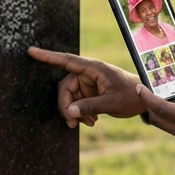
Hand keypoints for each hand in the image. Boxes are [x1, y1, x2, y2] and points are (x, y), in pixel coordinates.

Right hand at [26, 47, 144, 127]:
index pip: (66, 60)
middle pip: (65, 87)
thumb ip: (90, 106)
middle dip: (66, 106)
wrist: (144, 101)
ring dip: (74, 112)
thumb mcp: (112, 103)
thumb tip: (68, 112)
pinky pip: (76, 102)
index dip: (47, 57)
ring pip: (69, 97)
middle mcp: (88, 74)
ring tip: (89, 123)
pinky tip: (92, 122)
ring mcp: (88, 83)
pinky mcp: (90, 92)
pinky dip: (80, 113)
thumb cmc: (132, 96)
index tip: (31, 51)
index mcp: (94, 69)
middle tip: (72, 123)